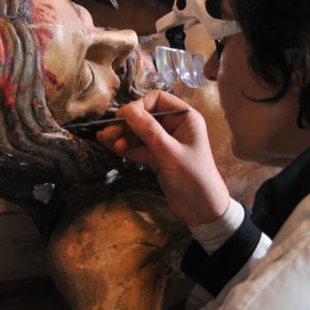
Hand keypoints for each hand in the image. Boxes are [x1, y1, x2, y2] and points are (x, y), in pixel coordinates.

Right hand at [96, 90, 229, 226]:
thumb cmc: (194, 178)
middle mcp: (175, 127)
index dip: (139, 106)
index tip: (123, 117)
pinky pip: (139, 147)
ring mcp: (165, 142)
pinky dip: (126, 147)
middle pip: (145, 116)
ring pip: (139, 132)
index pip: (158, 100)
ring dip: (123, 135)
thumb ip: (149, 131)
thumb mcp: (169, 153)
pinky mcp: (158, 157)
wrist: (203, 210)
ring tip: (106, 140)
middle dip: (127, 123)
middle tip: (108, 132)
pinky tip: (111, 146)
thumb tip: (128, 110)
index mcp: (185, 118)